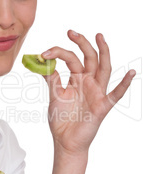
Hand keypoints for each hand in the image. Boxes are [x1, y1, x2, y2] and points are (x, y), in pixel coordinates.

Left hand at [42, 30, 135, 156]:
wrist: (64, 141)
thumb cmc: (61, 119)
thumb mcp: (54, 96)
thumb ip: (51, 79)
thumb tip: (43, 62)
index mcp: (76, 79)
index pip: (71, 59)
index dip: (58, 53)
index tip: (44, 53)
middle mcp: (88, 83)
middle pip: (89, 58)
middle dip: (82, 44)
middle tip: (71, 32)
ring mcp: (96, 93)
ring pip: (104, 69)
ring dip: (103, 53)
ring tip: (99, 36)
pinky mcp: (102, 106)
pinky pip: (116, 94)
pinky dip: (124, 84)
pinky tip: (131, 73)